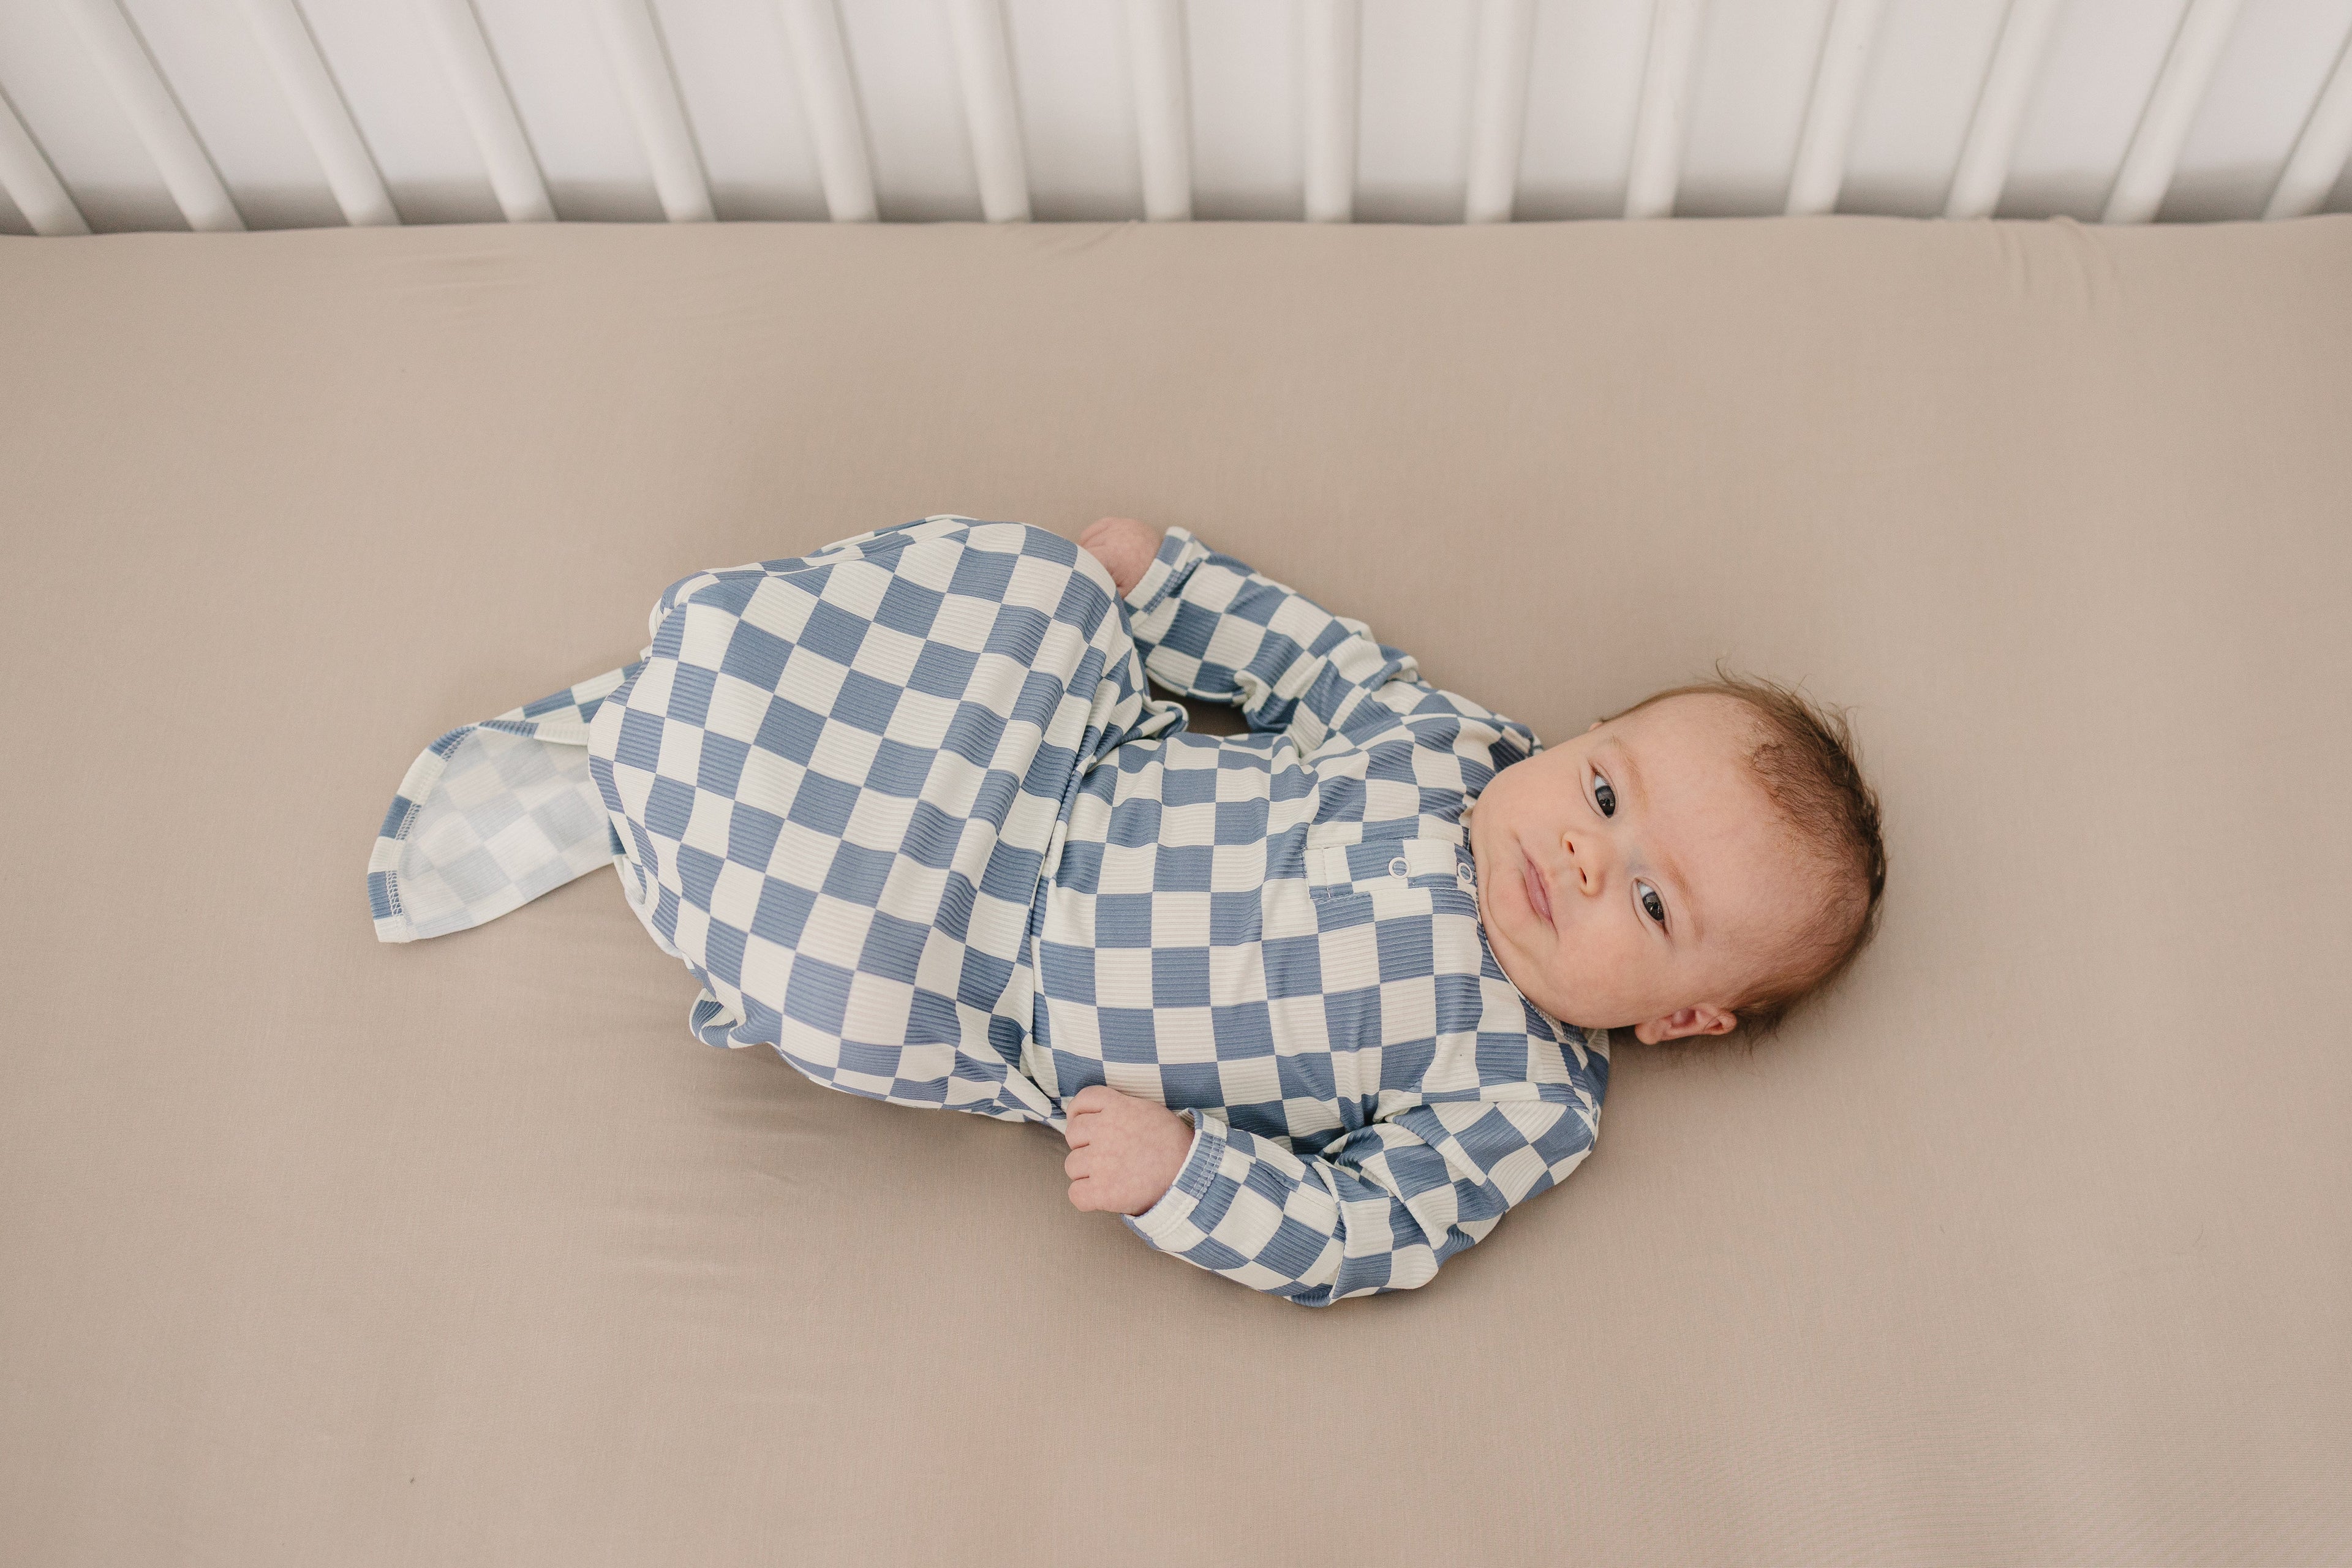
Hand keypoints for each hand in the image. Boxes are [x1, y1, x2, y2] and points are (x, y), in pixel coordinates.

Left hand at [1061, 1084, 1195, 1216]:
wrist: (1192, 1175)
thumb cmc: (1174, 1145)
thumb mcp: (1149, 1112)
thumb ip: (1121, 1109)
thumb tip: (1099, 1115)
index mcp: (1117, 1108)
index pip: (1082, 1101)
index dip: (1079, 1113)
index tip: (1085, 1124)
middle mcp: (1104, 1131)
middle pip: (1072, 1134)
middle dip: (1084, 1145)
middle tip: (1106, 1155)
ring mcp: (1101, 1162)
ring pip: (1071, 1165)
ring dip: (1086, 1172)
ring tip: (1111, 1176)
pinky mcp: (1102, 1191)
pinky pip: (1075, 1194)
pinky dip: (1086, 1197)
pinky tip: (1103, 1195)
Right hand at [1077, 516, 1160, 598]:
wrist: (1167, 568)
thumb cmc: (1143, 584)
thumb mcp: (1120, 594)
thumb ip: (1099, 588)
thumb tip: (1081, 588)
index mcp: (1113, 555)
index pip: (1083, 559)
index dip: (1079, 569)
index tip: (1080, 579)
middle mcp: (1115, 536)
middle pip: (1084, 548)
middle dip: (1085, 562)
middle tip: (1089, 574)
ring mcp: (1119, 526)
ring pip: (1088, 537)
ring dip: (1087, 549)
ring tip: (1094, 563)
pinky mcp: (1123, 521)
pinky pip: (1098, 526)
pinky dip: (1093, 537)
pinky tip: (1095, 548)